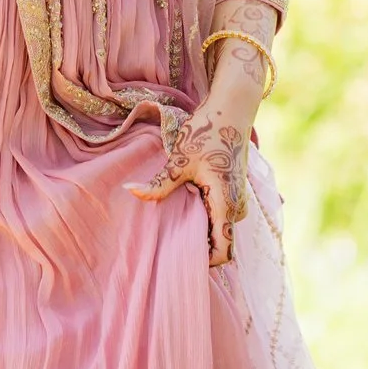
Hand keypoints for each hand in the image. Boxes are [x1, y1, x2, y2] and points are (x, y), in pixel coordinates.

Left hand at [129, 108, 250, 266]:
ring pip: (219, 228)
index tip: (178, 257)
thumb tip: (130, 192)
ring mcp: (237, 198)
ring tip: (173, 222)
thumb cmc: (207, 132)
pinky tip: (183, 205)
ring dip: (200, 229)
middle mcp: (237, 207)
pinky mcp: (232, 190)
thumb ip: (158, 184)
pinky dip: (204, 216)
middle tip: (168, 242)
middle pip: (219, 242)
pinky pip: (219, 215)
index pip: (223, 251)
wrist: (231, 107)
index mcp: (227, 205)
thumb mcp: (179, 160)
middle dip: (197, 246)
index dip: (204, 261)